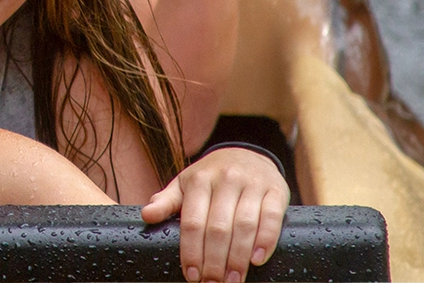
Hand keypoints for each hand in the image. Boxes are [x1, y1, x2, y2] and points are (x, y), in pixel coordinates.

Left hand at [141, 147, 288, 282]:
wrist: (247, 153)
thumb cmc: (211, 176)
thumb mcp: (185, 183)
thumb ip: (166, 201)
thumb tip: (147, 215)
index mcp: (199, 180)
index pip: (192, 222)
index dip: (191, 251)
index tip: (191, 275)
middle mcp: (226, 180)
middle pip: (218, 228)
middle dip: (214, 262)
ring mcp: (252, 184)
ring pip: (245, 226)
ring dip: (238, 258)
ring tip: (232, 280)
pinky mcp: (276, 190)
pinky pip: (271, 218)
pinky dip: (265, 241)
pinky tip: (257, 260)